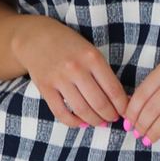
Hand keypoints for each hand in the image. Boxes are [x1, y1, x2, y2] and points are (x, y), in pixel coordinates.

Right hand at [13, 16, 128, 127]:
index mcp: (92, 57)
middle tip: (112, 118)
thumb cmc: (68, 46)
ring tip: (99, 121)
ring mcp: (59, 79)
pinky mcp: (45, 88)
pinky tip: (81, 122)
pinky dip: (74, 122)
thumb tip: (121, 98)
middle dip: (110, 116)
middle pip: (99, 103)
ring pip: (82, 110)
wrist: (36, 37)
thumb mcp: (90, 51)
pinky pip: (61, 113)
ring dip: (94, 121)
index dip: (122, 106)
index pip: (113, 90)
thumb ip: (103, 73)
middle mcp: (76, 68)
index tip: (124, 111)